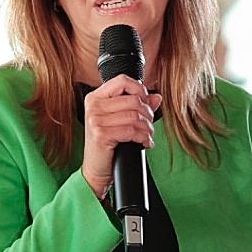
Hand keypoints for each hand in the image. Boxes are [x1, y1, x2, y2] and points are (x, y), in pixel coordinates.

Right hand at [81, 75, 161, 197]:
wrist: (96, 170)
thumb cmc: (108, 145)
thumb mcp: (121, 122)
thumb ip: (138, 106)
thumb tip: (157, 97)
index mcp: (96, 97)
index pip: (122, 80)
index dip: (140, 90)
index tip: (146, 103)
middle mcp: (93, 106)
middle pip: (133, 99)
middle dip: (148, 114)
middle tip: (149, 125)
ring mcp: (95, 119)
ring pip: (135, 116)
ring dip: (147, 128)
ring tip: (147, 136)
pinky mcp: (101, 134)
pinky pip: (131, 131)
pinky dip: (143, 138)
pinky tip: (144, 143)